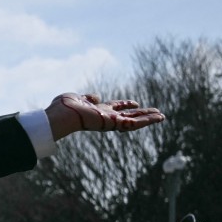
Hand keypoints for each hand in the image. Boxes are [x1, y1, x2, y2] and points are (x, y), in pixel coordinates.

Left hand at [45, 93, 164, 139]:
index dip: (124, 105)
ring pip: (133, 121)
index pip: (114, 108)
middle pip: (127, 116)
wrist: (60, 116)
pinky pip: (133, 124)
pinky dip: (147, 121)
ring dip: (148, 119)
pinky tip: (159, 118)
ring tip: (162, 116)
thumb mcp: (76, 99)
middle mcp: (105, 117)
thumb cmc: (63, 108)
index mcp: (97, 111)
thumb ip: (86, 98)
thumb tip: (95, 97)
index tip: (134, 103)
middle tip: (155, 113)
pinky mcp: (113, 124)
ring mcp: (110, 122)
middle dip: (141, 114)